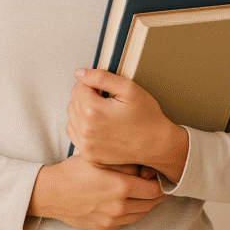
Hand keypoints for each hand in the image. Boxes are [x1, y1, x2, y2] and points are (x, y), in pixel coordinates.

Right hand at [27, 154, 164, 229]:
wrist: (53, 192)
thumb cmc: (75, 170)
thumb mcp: (100, 158)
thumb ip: (125, 163)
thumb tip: (146, 169)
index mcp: (121, 187)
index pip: (154, 190)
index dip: (160, 183)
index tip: (159, 176)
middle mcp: (119, 207)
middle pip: (150, 204)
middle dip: (155, 194)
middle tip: (154, 183)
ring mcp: (112, 220)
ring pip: (141, 214)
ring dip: (145, 204)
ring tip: (143, 192)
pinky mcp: (105, 228)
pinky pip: (127, 221)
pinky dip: (132, 212)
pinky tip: (128, 201)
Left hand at [66, 68, 188, 180]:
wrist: (157, 145)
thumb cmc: (147, 117)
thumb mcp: (128, 89)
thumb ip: (101, 77)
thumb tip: (79, 73)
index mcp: (94, 111)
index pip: (78, 86)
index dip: (92, 83)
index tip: (104, 88)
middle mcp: (86, 130)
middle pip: (73, 100)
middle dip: (87, 95)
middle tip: (107, 99)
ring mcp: (86, 145)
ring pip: (72, 116)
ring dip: (82, 109)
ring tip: (103, 111)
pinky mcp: (89, 155)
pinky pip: (74, 132)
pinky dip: (81, 125)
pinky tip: (97, 124)